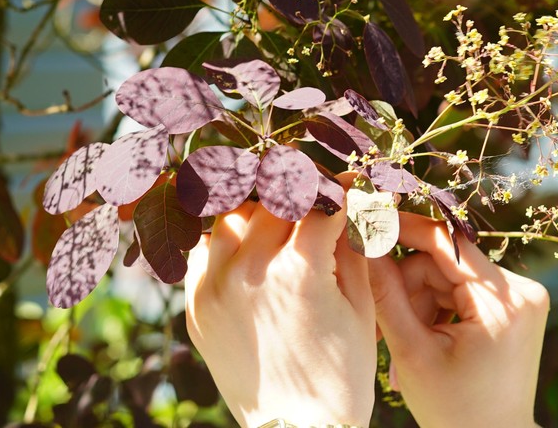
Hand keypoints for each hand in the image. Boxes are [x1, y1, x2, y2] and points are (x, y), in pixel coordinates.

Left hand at [184, 198, 375, 427]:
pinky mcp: (197, 305)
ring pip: (233, 216)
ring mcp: (215, 287)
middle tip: (318, 199)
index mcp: (298, 269)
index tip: (350, 183)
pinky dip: (227, 244)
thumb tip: (355, 198)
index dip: (341, 190)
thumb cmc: (341, 373)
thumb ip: (353, 244)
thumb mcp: (361, 305)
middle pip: (275, 201)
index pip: (320, 202)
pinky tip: (249, 253)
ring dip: (260, 213)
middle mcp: (249, 270)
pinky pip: (204, 251)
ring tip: (280, 224)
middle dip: (302, 195)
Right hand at [368, 212, 548, 427]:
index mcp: (504, 301)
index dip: (403, 228)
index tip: (367, 219)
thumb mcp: (412, 351)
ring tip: (400, 345)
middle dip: (407, 287)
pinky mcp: (514, 309)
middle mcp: (522, 291)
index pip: (446, 241)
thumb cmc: (454, 410)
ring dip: (418, 303)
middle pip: (445, 262)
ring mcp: (522, 300)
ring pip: (449, 277)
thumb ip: (385, 293)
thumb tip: (361, 240)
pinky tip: (422, 340)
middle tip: (380, 325)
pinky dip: (437, 311)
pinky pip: (463, 292)